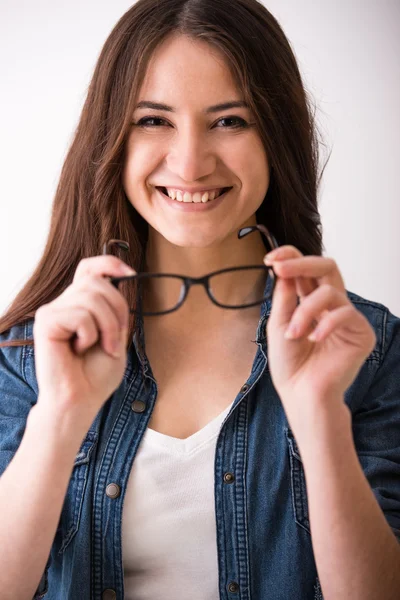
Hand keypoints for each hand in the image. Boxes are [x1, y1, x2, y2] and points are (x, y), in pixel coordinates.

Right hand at [33, 256, 135, 432]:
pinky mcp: (46, 322)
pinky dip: (90, 335)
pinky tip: (79, 350)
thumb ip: (114, 308)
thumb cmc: (96, 374)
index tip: (130, 273)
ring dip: (108, 326)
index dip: (110, 263)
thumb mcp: (116, 334)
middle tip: (116, 339)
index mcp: (79, 304)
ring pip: (92, 297)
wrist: (80, 400)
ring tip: (102, 347)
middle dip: (118, 309)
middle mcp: (64, 303)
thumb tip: (122, 279)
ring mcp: (53, 311)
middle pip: (98, 282)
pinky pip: (81, 315)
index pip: (90, 268)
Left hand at [264, 246, 375, 430]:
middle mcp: (330, 306)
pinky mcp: (360, 333)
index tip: (271, 259)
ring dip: (305, 310)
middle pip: (326, 267)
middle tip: (280, 268)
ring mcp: (346, 318)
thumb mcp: (279, 325)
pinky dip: (325, 324)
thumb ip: (284, 297)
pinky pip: (346, 314)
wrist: (302, 396)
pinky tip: (314, 339)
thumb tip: (283, 268)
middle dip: (301, 263)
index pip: (307, 270)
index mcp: (310, 302)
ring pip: (330, 291)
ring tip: (293, 334)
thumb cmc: (290, 366)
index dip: (291, 257)